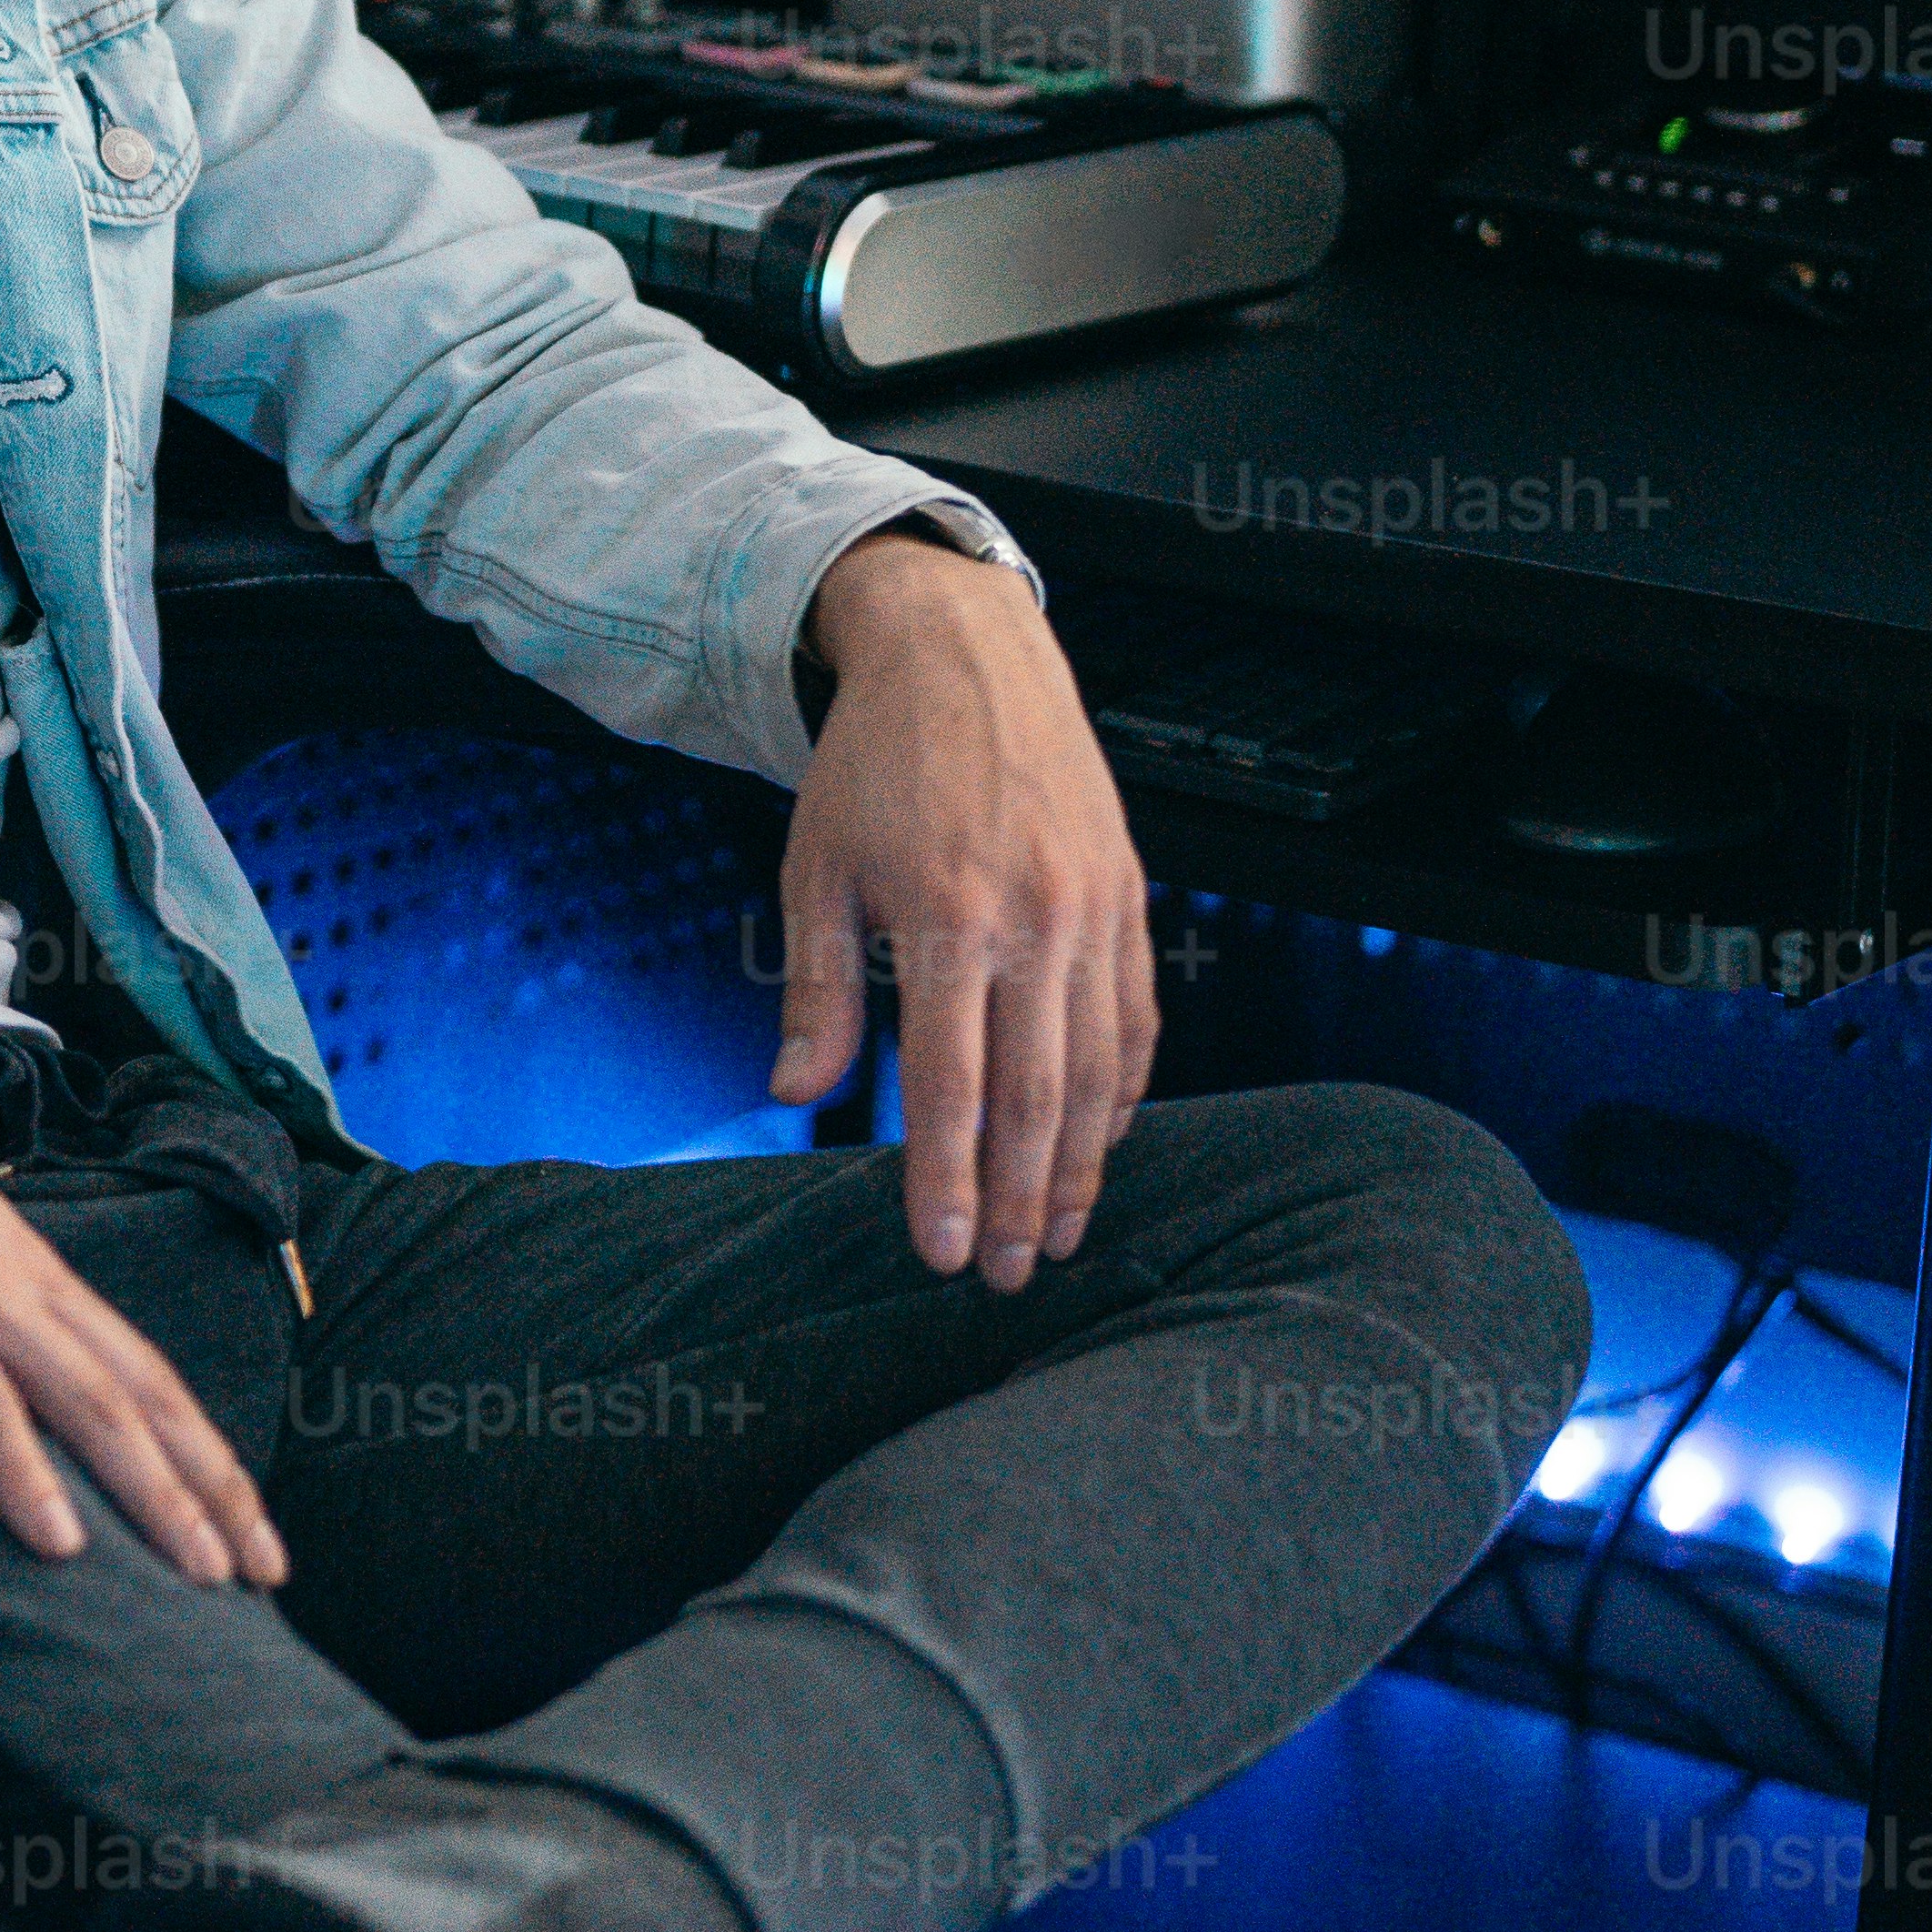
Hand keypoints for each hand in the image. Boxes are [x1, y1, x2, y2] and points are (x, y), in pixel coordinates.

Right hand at [0, 938, 290, 1585]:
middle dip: (214, 1488)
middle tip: (266, 1573)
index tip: (245, 1521)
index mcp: (26, 1263)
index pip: (142, 1367)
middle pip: (146, 1393)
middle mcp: (22, 1276)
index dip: (202, 1449)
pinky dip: (27, 1475)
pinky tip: (59, 1542)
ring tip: (201, 1573)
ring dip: (155, 1494)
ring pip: (93, 1404)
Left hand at [766, 531, 1154, 1286]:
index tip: (941, 1256)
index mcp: (947, 918)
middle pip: (1035, 1096)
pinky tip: (1100, 1142)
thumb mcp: (815, 869)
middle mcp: (1034, 920)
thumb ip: (817, 990)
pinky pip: (1136, 1017)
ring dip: (1080, 1163)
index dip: (945, 1181)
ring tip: (1058, 1233)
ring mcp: (1093, 909)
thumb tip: (795, 1093)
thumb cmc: (873, 765)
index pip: (949, 1085)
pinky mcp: (1126, 895)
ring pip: (1100, 1069)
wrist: (966, 655)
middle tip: (1008, 1277)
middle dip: (1019, 1199)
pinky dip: (1123, 1090)